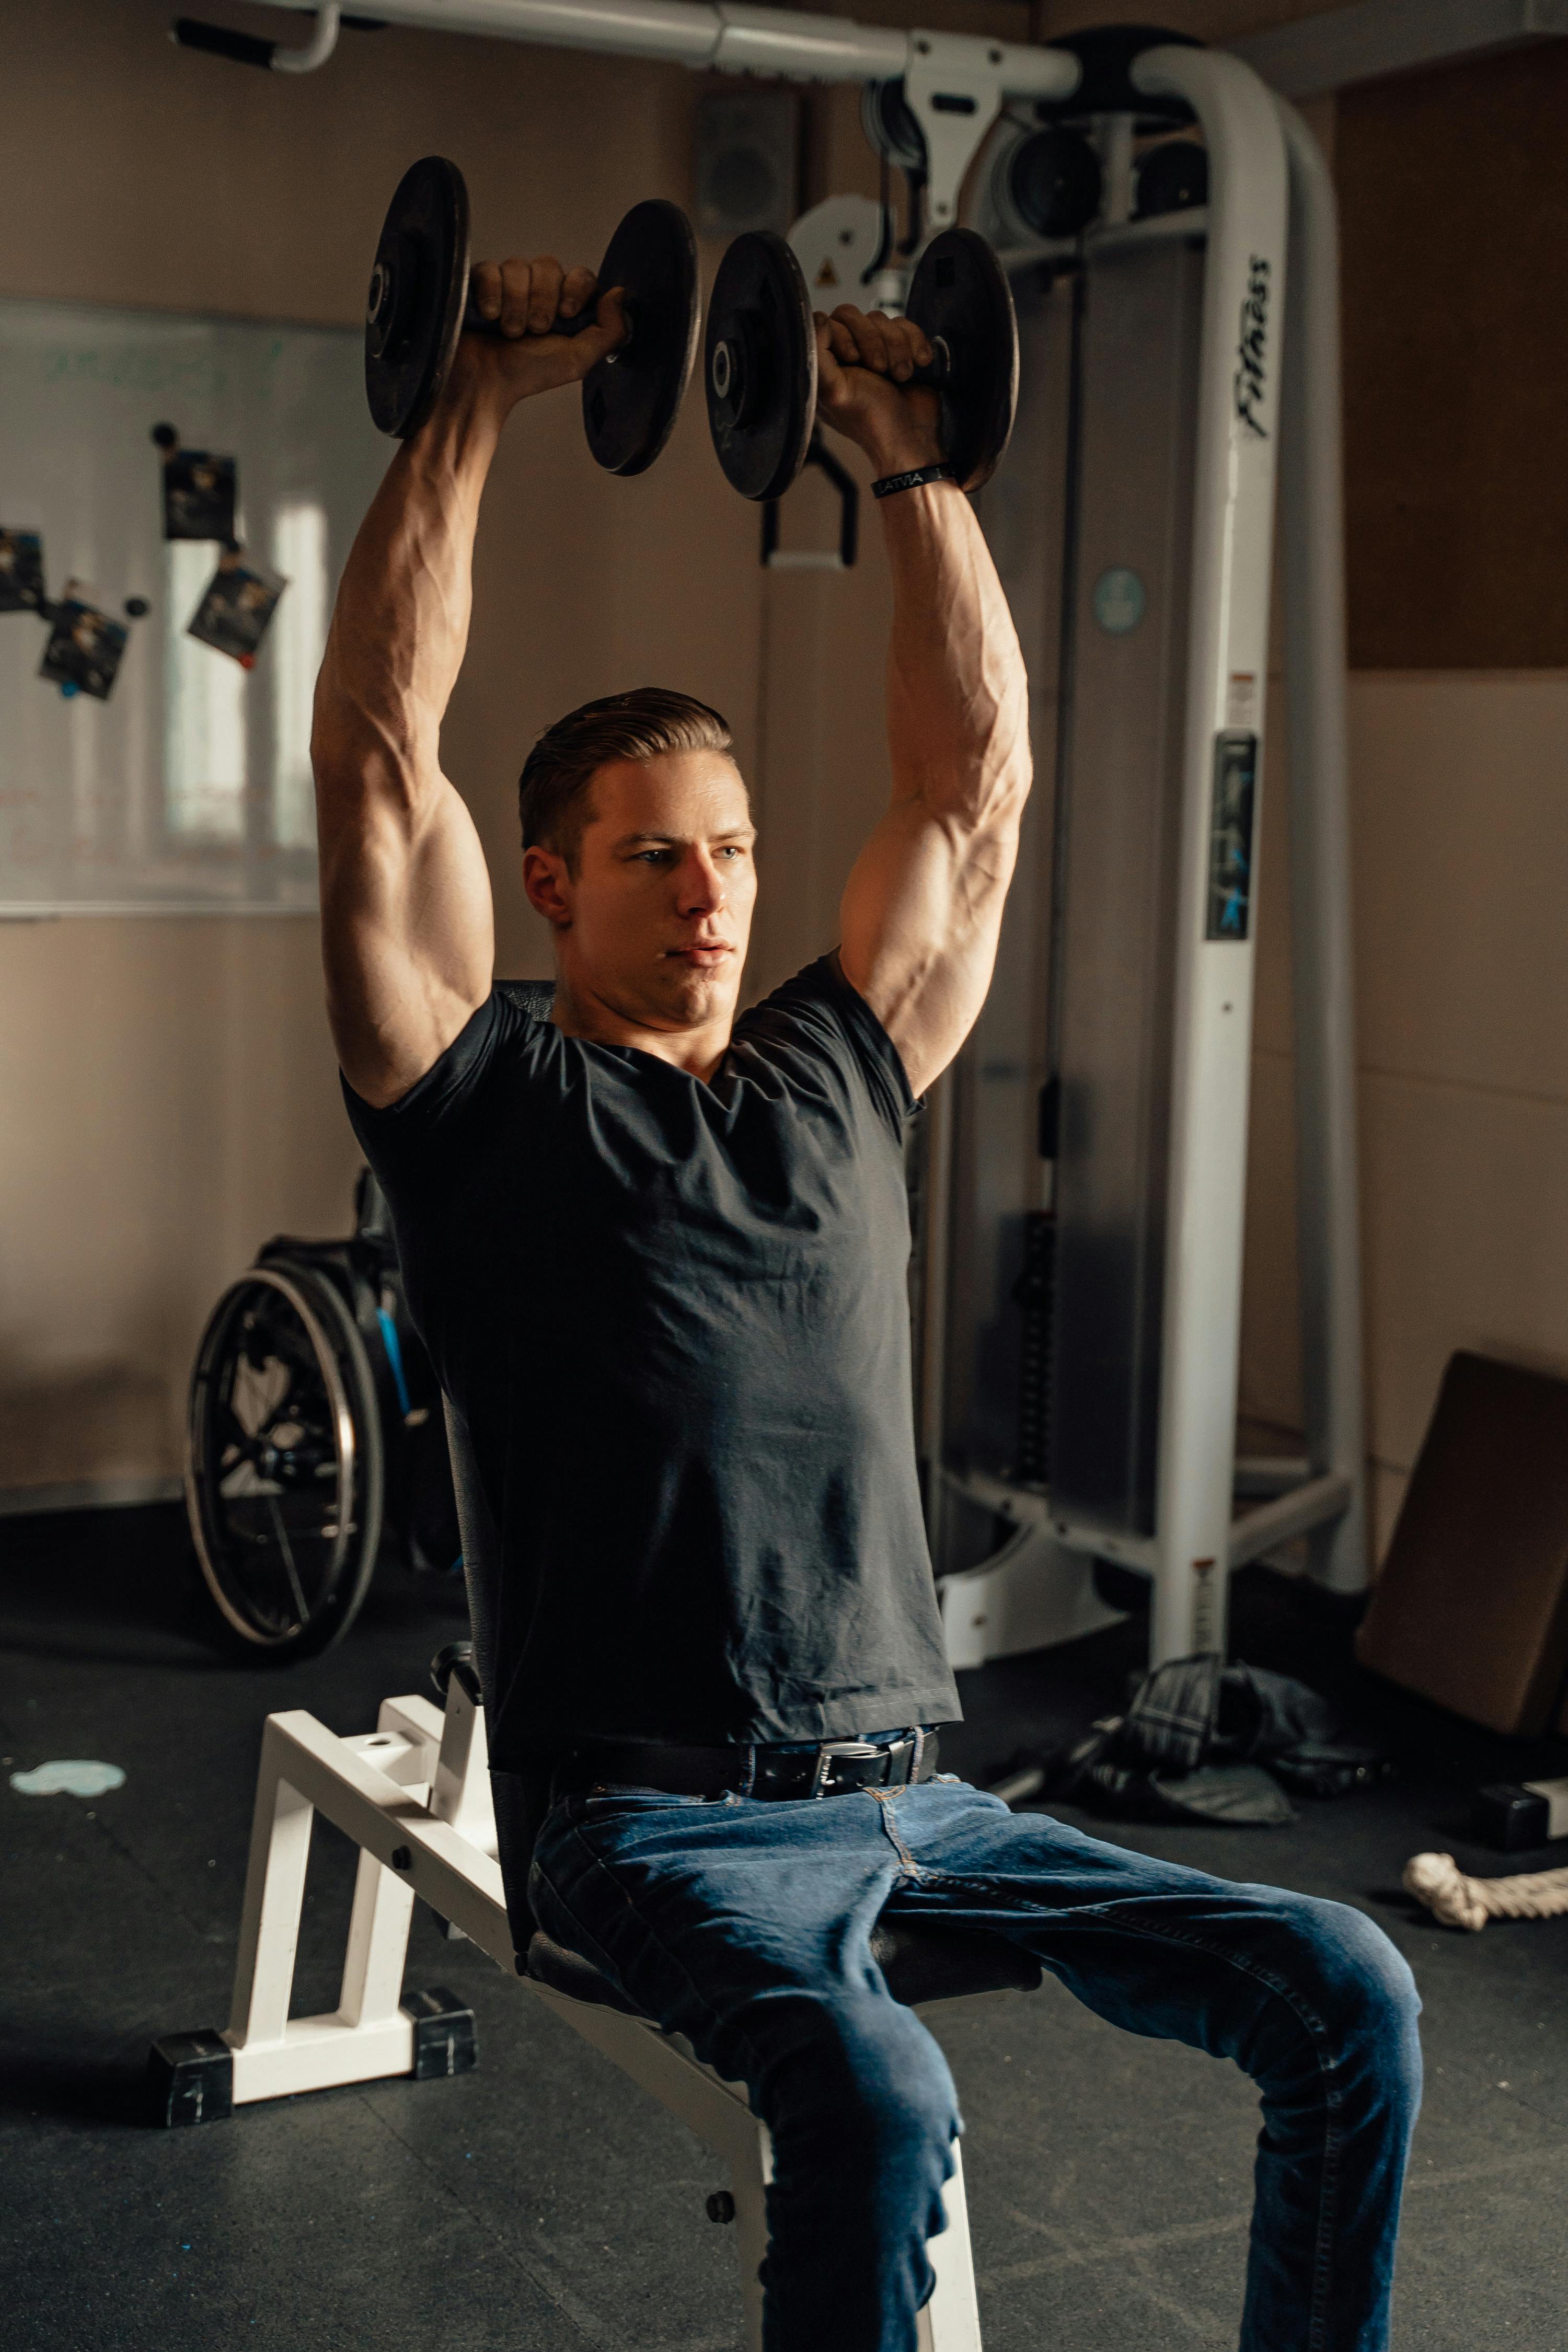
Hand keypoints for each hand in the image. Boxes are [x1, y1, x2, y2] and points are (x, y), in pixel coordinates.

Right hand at [446, 255, 626, 415]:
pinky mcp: (479, 282)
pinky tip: (489, 317)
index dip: (574, 288)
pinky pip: (489, 268)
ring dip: (516, 303)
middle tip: (534, 331)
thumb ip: (608, 331)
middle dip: (542, 300)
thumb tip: (619, 293)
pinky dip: (491, 294)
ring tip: (510, 332)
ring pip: (518, 265)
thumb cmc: (528, 374)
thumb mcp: (578, 360)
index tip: (565, 314)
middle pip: (548, 265)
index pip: (580, 275)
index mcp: (564, 305)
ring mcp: (507, 283)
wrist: (485, 383)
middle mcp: (537, 289)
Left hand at [814, 305, 943, 476]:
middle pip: (856, 315)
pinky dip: (915, 344)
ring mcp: (876, 350)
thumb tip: (818, 318)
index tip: (854, 360)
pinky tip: (918, 365)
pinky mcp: (902, 349)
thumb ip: (816, 353)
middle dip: (874, 341)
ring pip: (883, 320)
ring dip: (897, 348)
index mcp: (826, 363)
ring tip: (900, 376)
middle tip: (880, 370)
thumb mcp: (834, 389)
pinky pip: (907, 325)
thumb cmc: (871, 417)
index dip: (847, 335)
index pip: (831, 321)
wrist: (911, 436)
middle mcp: (848, 354)